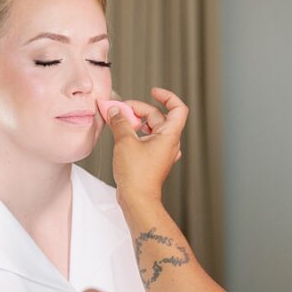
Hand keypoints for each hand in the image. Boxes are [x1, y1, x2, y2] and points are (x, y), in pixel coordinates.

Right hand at [101, 87, 187, 208]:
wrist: (137, 200)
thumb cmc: (137, 176)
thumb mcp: (125, 141)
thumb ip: (119, 121)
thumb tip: (114, 111)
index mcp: (169, 136)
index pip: (178, 109)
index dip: (167, 96)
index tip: (153, 92)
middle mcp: (169, 144)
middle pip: (157, 116)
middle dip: (138, 109)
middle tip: (119, 111)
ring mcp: (162, 153)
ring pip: (151, 129)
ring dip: (135, 122)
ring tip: (118, 123)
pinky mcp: (153, 160)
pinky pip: (146, 140)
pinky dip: (135, 134)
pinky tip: (123, 135)